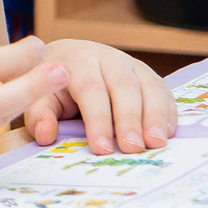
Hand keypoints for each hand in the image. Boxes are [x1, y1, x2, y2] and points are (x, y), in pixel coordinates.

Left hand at [28, 39, 174, 153]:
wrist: (66, 59)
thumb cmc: (52, 86)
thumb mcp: (39, 97)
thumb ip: (39, 115)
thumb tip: (46, 135)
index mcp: (78, 61)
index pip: (91, 90)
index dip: (98, 120)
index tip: (102, 148)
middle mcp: (109, 59)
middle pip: (124, 88)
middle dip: (130, 119)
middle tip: (133, 148)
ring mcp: (132, 66)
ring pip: (149, 87)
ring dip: (155, 116)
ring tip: (155, 143)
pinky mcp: (148, 76)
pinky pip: (163, 91)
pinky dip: (168, 112)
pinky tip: (167, 133)